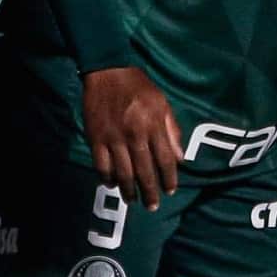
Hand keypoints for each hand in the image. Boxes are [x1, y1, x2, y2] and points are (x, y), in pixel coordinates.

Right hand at [81, 66, 181, 208]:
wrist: (108, 70)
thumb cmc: (139, 86)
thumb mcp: (162, 103)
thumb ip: (172, 130)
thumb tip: (181, 158)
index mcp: (153, 125)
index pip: (165, 160)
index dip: (169, 178)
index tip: (171, 190)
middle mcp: (134, 135)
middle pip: (144, 171)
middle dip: (150, 191)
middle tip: (152, 206)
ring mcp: (113, 138)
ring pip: (123, 172)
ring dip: (128, 190)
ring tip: (132, 201)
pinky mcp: (96, 138)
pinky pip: (101, 165)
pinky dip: (107, 177)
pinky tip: (111, 184)